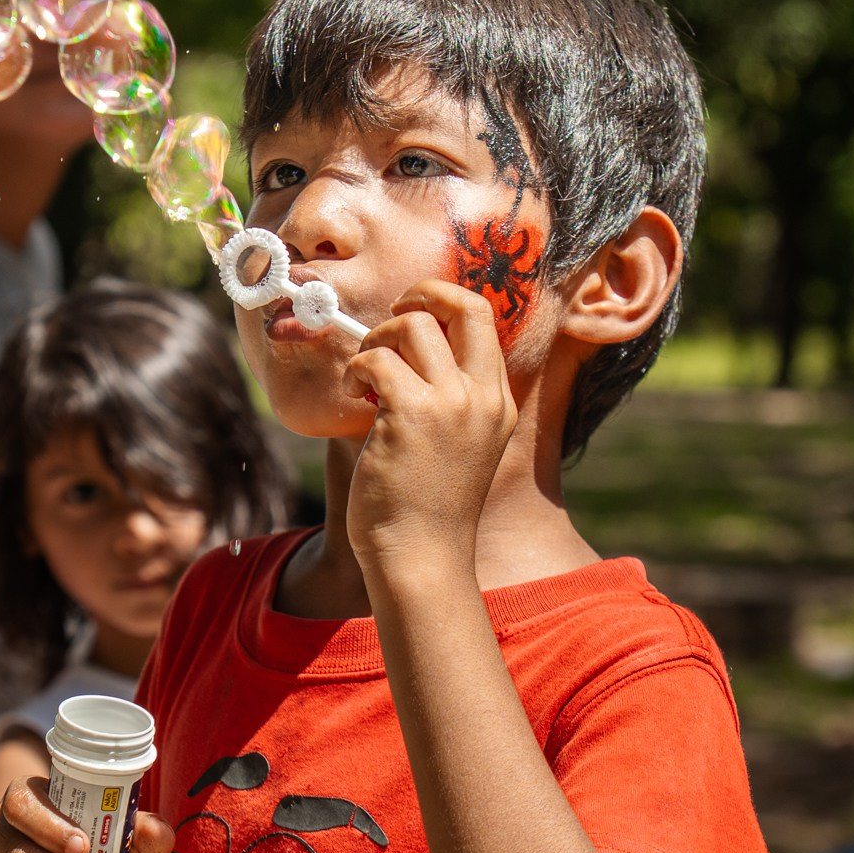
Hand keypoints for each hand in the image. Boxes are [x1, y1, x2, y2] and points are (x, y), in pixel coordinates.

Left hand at [344, 280, 517, 577]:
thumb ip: (439, 398)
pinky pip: (376, 361)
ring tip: (365, 379)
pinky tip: (355, 397)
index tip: (412, 312)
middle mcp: (482, 397)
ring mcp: (451, 404)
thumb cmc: (425, 507)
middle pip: (460, 305)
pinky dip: (357, 371)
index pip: (482, 320)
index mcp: (497, 402)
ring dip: (376, 341)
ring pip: (411, 325)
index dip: (443, 302)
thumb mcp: (454, 446)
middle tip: (387, 321)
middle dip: (418, 295)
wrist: (421, 557)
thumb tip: (394, 346)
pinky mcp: (411, 415)